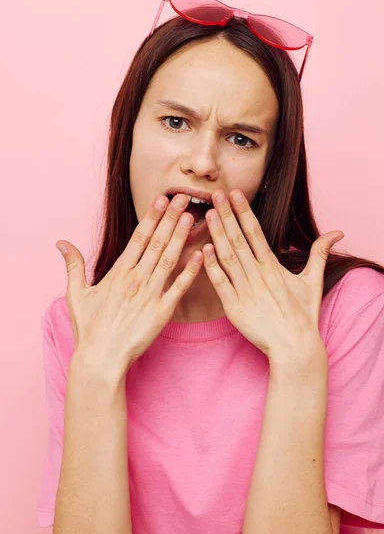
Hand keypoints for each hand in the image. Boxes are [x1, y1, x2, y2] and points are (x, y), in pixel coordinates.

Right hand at [55, 193, 203, 379]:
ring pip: (169, 259)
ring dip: (181, 237)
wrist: (101, 358)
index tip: (161, 199)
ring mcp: (150, 294)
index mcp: (118, 272)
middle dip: (171, 218)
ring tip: (192, 217)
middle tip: (184, 197)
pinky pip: (179, 288)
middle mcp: (136, 279)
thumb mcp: (76, 294)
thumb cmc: (89, 328)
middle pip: (157, 242)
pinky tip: (201, 254)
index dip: (151, 217)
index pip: (138, 238)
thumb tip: (60, 242)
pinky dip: (191, 271)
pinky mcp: (162, 312)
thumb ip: (73, 265)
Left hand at [201, 189, 343, 363]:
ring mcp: (245, 290)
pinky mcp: (234, 307)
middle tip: (215, 195)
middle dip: (227, 215)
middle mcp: (258, 275)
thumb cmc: (303, 314)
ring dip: (217, 235)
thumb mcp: (313, 281)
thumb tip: (337, 233)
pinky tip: (203, 249)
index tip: (234, 194)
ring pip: (227, 257)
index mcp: (273, 266)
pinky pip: (220, 283)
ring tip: (208, 214)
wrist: (294, 346)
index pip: (255, 232)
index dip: (244, 212)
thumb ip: (319, 254)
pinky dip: (212, 266)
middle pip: (239, 240)